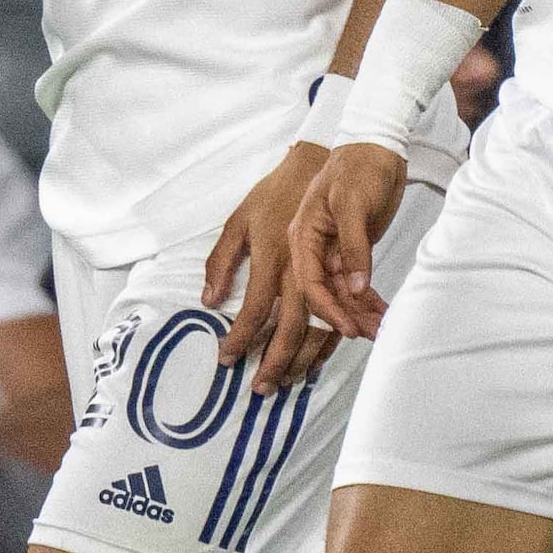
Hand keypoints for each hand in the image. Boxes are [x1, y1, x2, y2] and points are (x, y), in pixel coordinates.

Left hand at [207, 145, 344, 389]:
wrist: (328, 162)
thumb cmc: (278, 190)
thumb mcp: (240, 219)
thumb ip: (222, 260)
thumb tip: (208, 299)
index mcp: (270, 257)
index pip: (253, 309)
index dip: (240, 338)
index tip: (227, 361)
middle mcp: (298, 271)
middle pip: (288, 328)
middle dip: (275, 363)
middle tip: (262, 389)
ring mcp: (325, 273)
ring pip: (318, 327)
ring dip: (305, 358)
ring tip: (291, 383)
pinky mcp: (345, 272)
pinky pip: (341, 314)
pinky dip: (332, 339)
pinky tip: (323, 357)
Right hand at [289, 140, 413, 338]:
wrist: (378, 146)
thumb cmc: (359, 167)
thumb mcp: (353, 203)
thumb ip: (354, 247)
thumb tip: (355, 288)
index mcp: (303, 235)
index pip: (310, 282)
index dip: (328, 309)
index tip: (348, 328)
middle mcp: (314, 248)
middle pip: (324, 294)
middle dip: (343, 318)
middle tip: (367, 336)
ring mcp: (333, 251)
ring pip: (343, 293)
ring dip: (361, 313)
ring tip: (381, 330)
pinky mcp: (352, 253)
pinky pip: (356, 284)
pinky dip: (369, 301)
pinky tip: (382, 315)